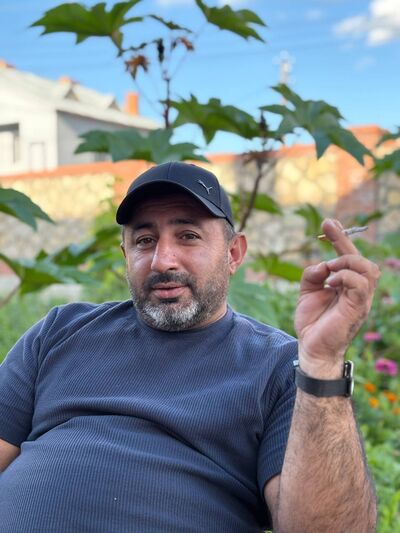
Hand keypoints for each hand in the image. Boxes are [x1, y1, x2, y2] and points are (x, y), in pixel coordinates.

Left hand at [295, 219, 379, 377]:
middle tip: (326, 232)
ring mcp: (360, 299)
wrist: (312, 348)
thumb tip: (322, 264)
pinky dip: (345, 276)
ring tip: (329, 269)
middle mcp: (357, 290)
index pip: (348, 257)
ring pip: (366, 268)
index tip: (328, 222)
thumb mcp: (307, 293)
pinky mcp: (357, 308)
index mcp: (346, 285)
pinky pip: (360, 284)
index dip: (340, 238)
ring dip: (346, 261)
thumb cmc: (313, 322)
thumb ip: (313, 275)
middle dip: (343, 242)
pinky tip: (330, 281)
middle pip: (360, 258)